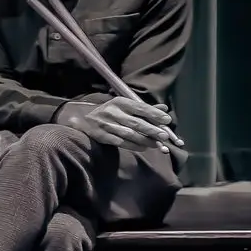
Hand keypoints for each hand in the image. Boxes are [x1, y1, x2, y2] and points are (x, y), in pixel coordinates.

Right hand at [68, 99, 183, 151]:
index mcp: (120, 102)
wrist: (84, 120)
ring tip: (157, 144)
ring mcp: (106, 125)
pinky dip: (134, 146)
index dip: (154, 114)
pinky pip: (121, 142)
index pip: (140, 108)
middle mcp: (112, 112)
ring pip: (129, 134)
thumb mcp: (125, 106)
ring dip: (144, 140)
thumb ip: (144, 108)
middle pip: (135, 122)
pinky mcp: (102, 136)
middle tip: (164, 136)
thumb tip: (164, 109)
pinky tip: (143, 148)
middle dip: (151, 130)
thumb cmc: (110, 112)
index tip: (167, 120)